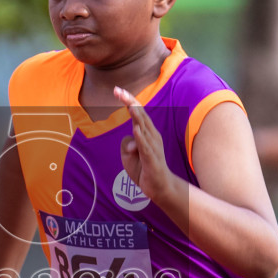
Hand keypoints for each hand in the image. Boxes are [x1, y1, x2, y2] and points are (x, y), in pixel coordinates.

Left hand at [117, 87, 179, 209]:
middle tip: (118, 90)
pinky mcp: (152, 160)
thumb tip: (129, 140)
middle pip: (140, 115)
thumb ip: (126, 144)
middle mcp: (152, 136)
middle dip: (130, 102)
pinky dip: (140, 139)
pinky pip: (145, 148)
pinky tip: (136, 130)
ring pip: (144, 129)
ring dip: (137, 117)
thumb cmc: (144, 169)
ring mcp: (153, 147)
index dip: (128, 100)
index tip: (116, 90)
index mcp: (147, 133)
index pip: (137, 113)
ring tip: (130, 106)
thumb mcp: (129, 155)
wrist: (160, 187)